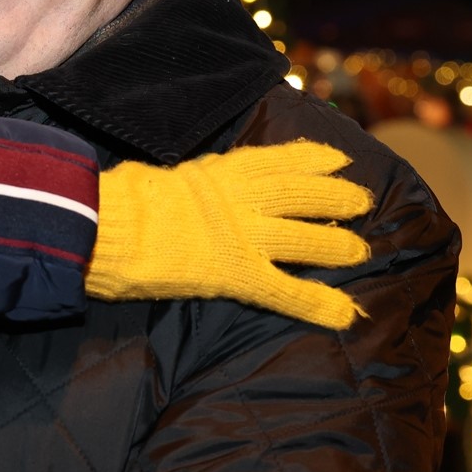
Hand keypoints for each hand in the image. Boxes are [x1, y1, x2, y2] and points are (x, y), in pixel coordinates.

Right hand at [85, 140, 372, 326]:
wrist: (110, 223)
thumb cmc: (124, 199)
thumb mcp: (165, 177)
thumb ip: (190, 184)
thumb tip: (190, 188)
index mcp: (221, 171)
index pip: (278, 160)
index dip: (311, 159)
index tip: (337, 159)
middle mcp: (242, 198)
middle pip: (301, 194)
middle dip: (334, 197)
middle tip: (361, 199)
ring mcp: (243, 235)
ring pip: (304, 239)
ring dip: (336, 244)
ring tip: (361, 249)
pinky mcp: (237, 273)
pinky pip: (285, 290)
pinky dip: (317, 303)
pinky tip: (344, 313)